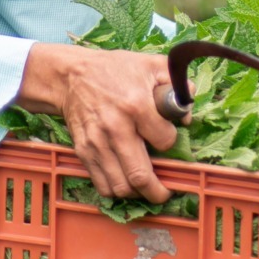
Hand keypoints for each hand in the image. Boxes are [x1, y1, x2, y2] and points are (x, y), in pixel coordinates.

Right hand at [16, 43, 184, 201]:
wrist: (72, 76)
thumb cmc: (115, 69)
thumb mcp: (151, 65)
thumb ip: (177, 84)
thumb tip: (186, 117)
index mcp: (136, 105)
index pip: (165, 141)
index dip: (171, 143)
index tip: (168, 138)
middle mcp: (115, 128)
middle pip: (141, 176)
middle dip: (159, 191)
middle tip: (166, 192)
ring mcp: (97, 143)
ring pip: (121, 186)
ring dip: (138, 193)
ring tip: (146, 187)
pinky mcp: (83, 151)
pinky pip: (102, 185)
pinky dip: (117, 190)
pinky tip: (126, 182)